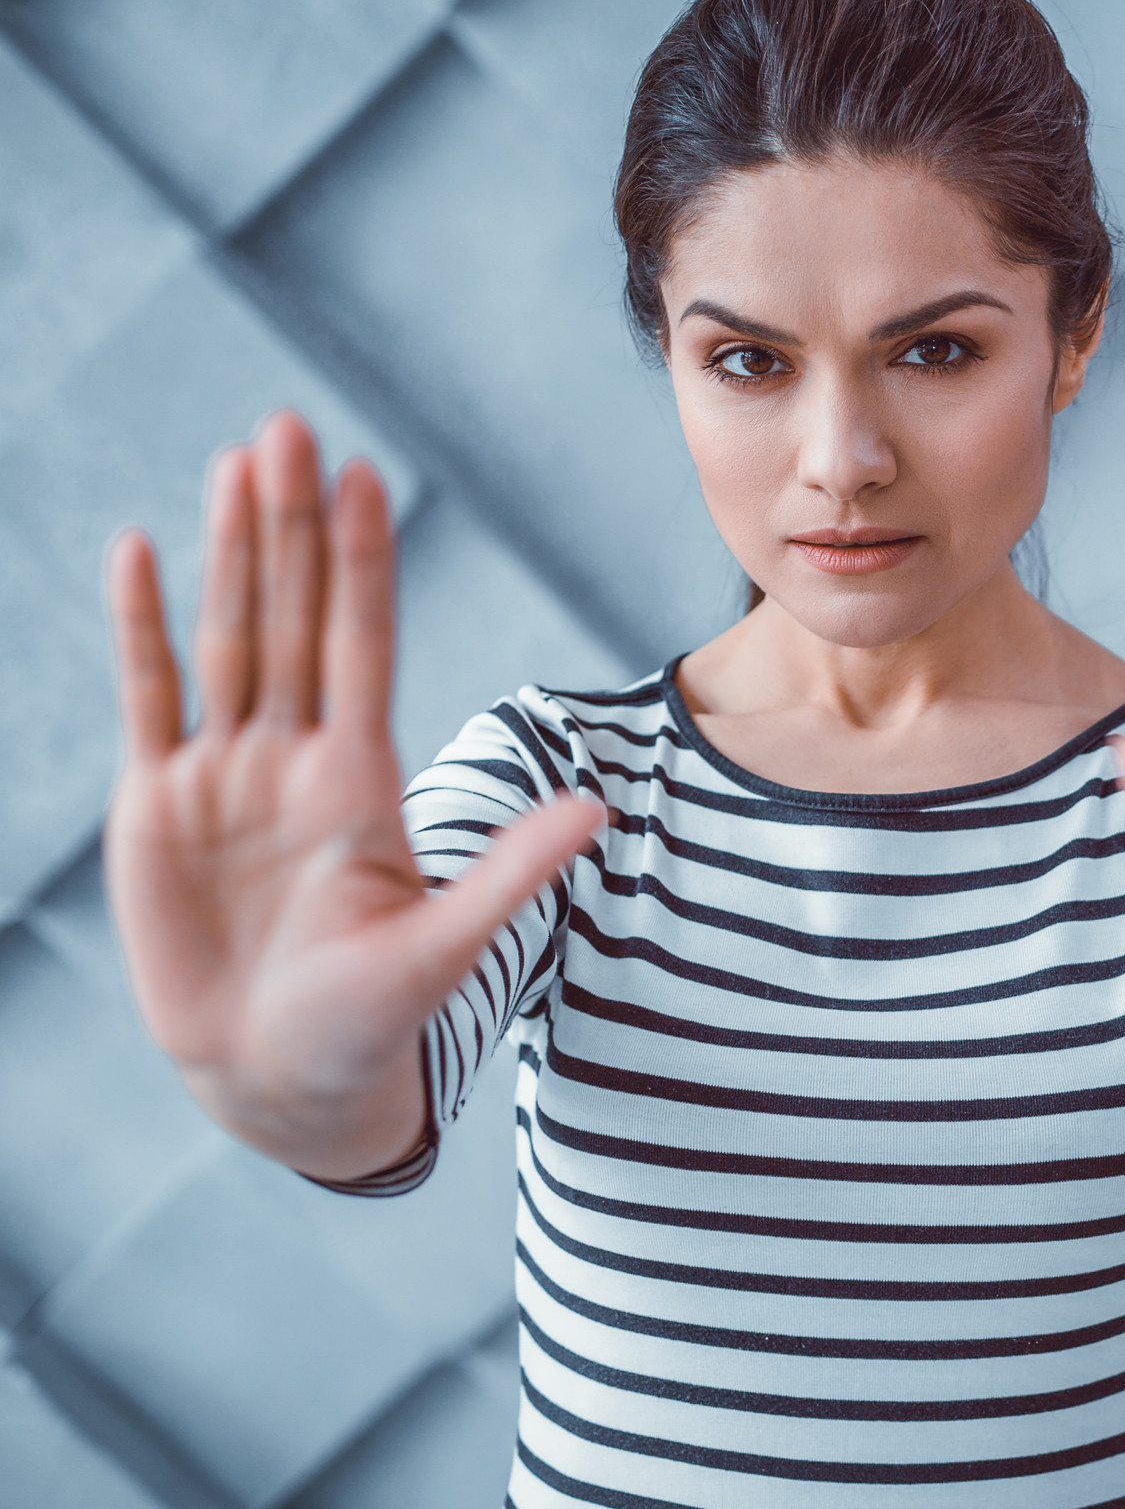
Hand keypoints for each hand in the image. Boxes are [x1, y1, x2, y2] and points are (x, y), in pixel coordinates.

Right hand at [102, 410, 602, 1180]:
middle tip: (290, 429)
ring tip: (235, 463)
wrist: (283, 1079)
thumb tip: (598, 811)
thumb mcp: (443, 948)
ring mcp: (224, 777)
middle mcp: (295, 758)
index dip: (360, 561)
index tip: (367, 475)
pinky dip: (143, 628)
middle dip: (289, 527)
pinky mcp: (158, 808)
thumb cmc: (371, 1023)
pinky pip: (150, 699)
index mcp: (362, 778)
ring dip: (228, 554)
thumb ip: (510, 873)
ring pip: (228, 640)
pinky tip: (142, 551)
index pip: (363, 643)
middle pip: (291, 617)